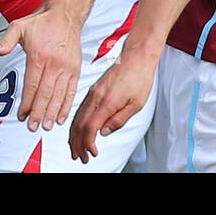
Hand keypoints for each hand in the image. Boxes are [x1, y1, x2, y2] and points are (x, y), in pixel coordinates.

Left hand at [0, 6, 81, 132]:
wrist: (65, 14)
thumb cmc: (40, 22)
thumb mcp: (18, 26)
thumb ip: (6, 40)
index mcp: (39, 55)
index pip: (32, 85)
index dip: (27, 102)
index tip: (22, 115)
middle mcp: (55, 63)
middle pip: (46, 93)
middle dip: (39, 113)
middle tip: (33, 127)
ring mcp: (67, 67)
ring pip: (59, 94)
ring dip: (53, 112)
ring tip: (47, 126)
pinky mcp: (76, 69)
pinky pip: (71, 90)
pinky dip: (66, 105)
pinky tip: (61, 116)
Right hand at [68, 45, 156, 163]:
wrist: (136, 57)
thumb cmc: (139, 78)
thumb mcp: (136, 104)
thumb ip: (119, 119)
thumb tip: (104, 132)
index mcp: (107, 102)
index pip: (90, 128)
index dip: (88, 143)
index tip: (91, 153)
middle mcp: (96, 97)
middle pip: (80, 125)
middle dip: (78, 144)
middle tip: (81, 157)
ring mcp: (93, 92)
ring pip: (78, 117)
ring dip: (75, 135)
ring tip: (76, 148)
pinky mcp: (94, 89)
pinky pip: (81, 109)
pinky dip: (77, 123)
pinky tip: (78, 130)